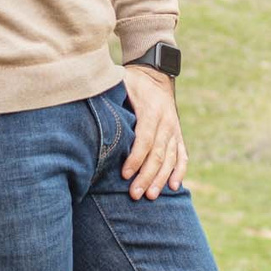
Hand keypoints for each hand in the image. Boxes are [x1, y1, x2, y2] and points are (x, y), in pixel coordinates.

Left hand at [118, 63, 186, 198]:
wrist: (156, 75)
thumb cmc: (131, 82)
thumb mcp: (120, 82)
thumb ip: (109, 95)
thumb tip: (88, 105)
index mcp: (152, 109)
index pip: (145, 138)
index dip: (136, 158)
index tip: (125, 174)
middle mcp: (167, 121)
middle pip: (159, 153)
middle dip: (147, 175)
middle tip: (135, 194)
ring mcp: (175, 129)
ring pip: (171, 158)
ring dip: (161, 178)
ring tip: (150, 196)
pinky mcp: (178, 135)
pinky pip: (182, 156)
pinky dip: (179, 172)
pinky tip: (174, 187)